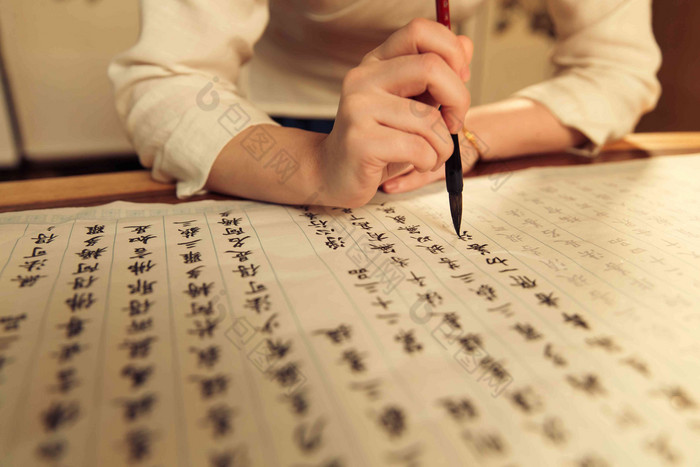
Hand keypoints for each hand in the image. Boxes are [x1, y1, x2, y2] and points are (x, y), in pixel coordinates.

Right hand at [317, 17, 471, 206]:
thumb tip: (465, 44)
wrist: (333, 174)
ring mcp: (358, 109)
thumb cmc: (379, 141)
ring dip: (444, 145)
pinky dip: (430, 162)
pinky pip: (419, 148)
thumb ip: (436, 76)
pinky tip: (418, 165)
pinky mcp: (360, 141)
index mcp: (376, 63)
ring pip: (430, 118)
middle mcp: (363, 79)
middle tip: (455, 123)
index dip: (451, 52)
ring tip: (432, 155)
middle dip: (459, 99)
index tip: (459, 80)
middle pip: (431, 67)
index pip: (419, 31)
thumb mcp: (411, 104)